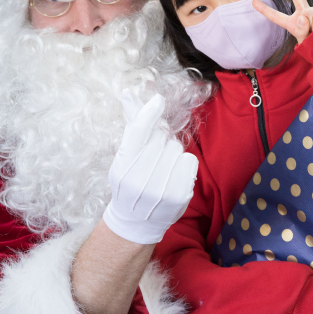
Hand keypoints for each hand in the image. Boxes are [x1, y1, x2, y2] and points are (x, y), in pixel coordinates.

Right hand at [103, 91, 198, 244]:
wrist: (137, 221)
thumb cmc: (129, 181)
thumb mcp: (123, 156)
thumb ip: (131, 126)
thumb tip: (129, 92)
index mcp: (122, 166)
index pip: (138, 130)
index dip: (149, 112)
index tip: (158, 100)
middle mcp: (140, 177)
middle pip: (161, 137)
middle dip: (159, 141)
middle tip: (152, 158)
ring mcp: (161, 188)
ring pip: (176, 147)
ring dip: (171, 153)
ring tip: (161, 170)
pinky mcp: (180, 194)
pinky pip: (189, 160)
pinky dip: (183, 164)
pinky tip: (173, 175)